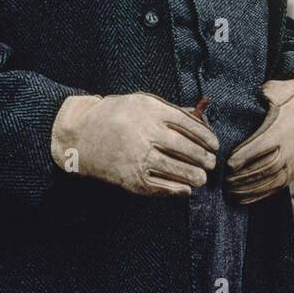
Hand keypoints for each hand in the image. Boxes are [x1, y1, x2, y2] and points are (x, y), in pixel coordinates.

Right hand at [51, 91, 218, 197]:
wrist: (80, 136)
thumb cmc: (114, 116)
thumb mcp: (140, 102)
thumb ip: (170, 110)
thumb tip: (200, 119)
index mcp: (150, 111)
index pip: (190, 125)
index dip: (207, 137)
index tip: (214, 144)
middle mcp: (146, 134)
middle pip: (188, 149)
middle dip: (205, 158)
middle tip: (210, 162)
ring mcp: (139, 158)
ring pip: (180, 171)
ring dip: (196, 176)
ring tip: (201, 177)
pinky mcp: (132, 179)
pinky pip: (163, 188)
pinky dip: (178, 190)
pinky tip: (185, 188)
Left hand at [225, 79, 293, 204]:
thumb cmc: (288, 101)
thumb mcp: (277, 92)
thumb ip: (259, 95)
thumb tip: (234, 92)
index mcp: (285, 127)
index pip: (264, 145)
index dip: (246, 155)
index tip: (228, 162)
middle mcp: (292, 147)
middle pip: (268, 166)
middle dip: (244, 176)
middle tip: (223, 180)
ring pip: (272, 180)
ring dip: (249, 188)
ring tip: (228, 190)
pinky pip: (277, 188)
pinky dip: (258, 195)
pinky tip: (240, 198)